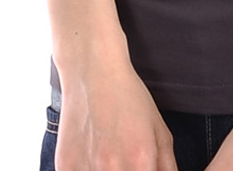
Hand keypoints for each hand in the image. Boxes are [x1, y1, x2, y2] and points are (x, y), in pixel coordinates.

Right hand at [54, 59, 176, 170]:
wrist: (93, 71)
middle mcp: (113, 169)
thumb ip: (167, 167)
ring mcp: (86, 169)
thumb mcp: (160, 132)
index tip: (142, 168)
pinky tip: (92, 158)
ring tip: (109, 157)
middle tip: (125, 163)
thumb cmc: (130, 99)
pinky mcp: (65, 167)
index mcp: (141, 162)